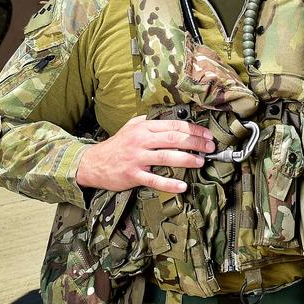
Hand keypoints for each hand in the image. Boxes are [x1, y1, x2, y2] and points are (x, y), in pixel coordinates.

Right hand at [75, 117, 214, 193]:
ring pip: (166, 157)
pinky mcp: (132, 175)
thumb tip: (171, 118)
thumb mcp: (131, 126)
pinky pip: (153, 179)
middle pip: (174, 139)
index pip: (174, 125)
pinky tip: (182, 186)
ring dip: (187, 159)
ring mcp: (137, 158)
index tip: (207, 135)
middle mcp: (141, 140)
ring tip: (201, 162)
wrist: (93, 163)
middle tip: (210, 147)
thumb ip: (150, 121)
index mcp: (144, 127)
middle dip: (195, 142)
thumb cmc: (116, 145)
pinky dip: (169, 183)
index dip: (193, 130)